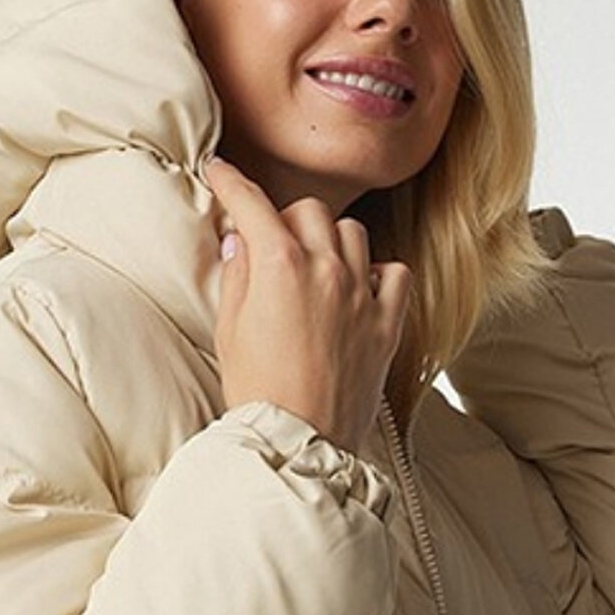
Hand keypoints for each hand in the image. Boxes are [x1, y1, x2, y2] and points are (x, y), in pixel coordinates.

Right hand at [203, 156, 411, 457]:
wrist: (298, 441)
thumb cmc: (257, 392)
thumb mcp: (228, 331)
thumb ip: (237, 276)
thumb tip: (241, 241)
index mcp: (279, 265)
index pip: (252, 203)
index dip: (231, 183)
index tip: (220, 173)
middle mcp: (326, 269)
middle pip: (309, 210)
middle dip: (287, 219)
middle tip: (272, 244)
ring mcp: (361, 295)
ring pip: (353, 233)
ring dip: (331, 241)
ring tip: (316, 268)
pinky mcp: (387, 325)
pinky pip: (395, 274)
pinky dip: (378, 273)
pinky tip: (360, 289)